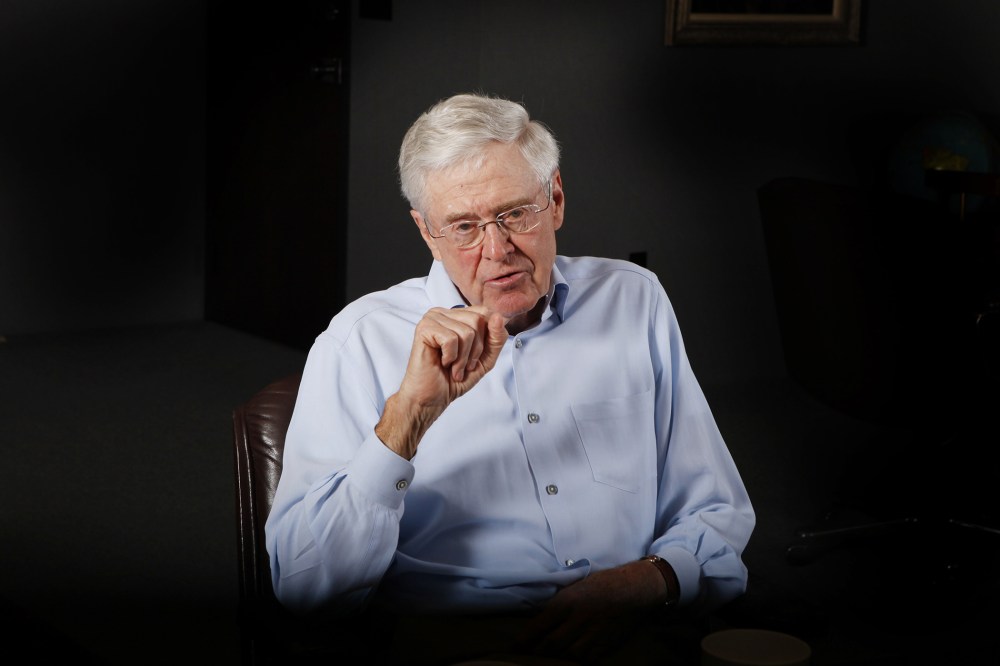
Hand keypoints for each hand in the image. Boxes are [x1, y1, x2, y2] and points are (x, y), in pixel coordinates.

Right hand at [376, 306, 506, 458]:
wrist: (431, 398)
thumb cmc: (453, 378)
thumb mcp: (485, 358)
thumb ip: (496, 338)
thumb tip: (498, 317)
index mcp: (457, 316)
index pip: (485, 313)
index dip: (487, 338)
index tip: (474, 358)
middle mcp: (444, 313)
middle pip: (478, 321)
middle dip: (475, 350)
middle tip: (462, 365)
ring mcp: (432, 318)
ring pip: (466, 332)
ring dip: (463, 358)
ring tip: (452, 367)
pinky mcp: (424, 329)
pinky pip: (451, 339)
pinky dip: (451, 358)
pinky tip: (442, 362)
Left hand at [514, 561, 666, 662]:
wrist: (637, 588)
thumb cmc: (604, 582)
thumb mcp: (577, 585)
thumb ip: (560, 603)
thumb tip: (542, 621)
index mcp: (569, 600)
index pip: (540, 625)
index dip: (524, 640)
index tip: (514, 647)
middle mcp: (579, 618)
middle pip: (551, 644)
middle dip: (537, 652)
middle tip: (529, 654)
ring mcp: (594, 633)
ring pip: (569, 654)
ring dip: (557, 657)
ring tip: (549, 657)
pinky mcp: (607, 644)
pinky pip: (588, 659)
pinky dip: (577, 660)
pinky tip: (571, 658)